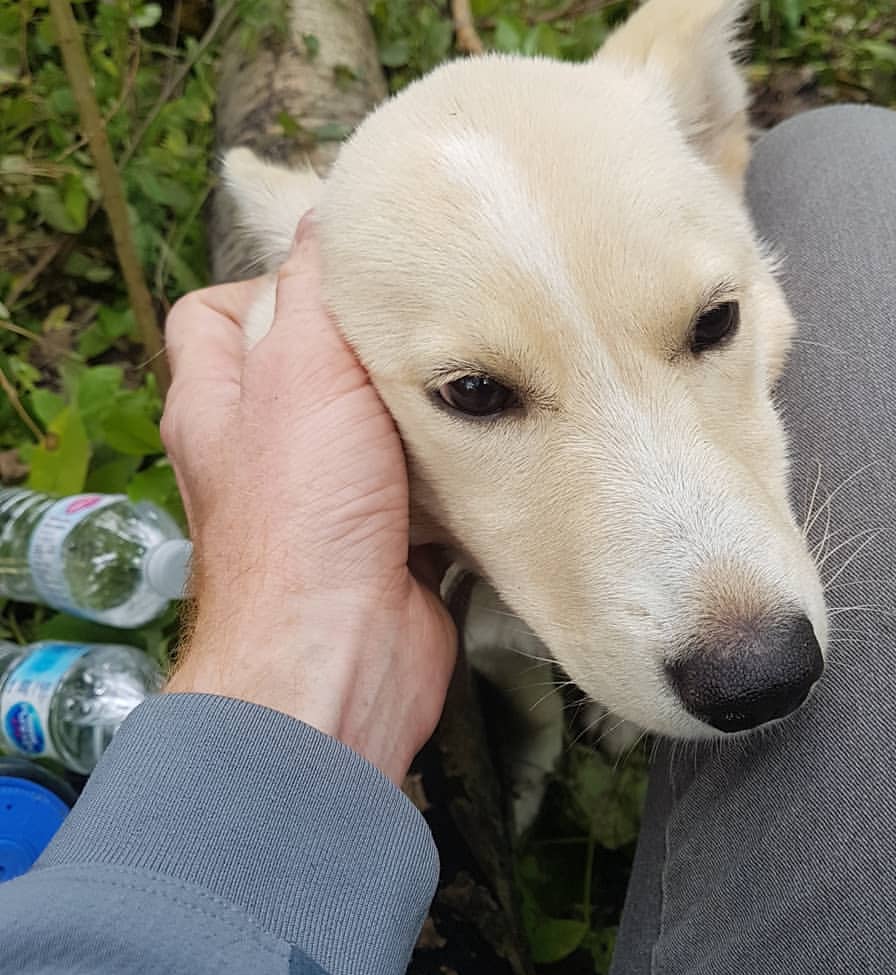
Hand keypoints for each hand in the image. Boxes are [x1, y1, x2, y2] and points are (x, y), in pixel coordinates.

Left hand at [162, 215, 456, 783]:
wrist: (343, 653)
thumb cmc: (305, 514)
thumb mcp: (302, 375)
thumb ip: (315, 293)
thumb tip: (328, 219)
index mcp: (220, 407)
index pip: (220, 318)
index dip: (270, 285)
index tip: (346, 278)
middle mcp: (266, 451)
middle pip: (310, 369)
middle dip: (369, 345)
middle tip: (431, 320)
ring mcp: (330, 500)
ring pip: (374, 428)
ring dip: (420, 407)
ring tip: (474, 368)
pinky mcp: (390, 539)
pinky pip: (421, 484)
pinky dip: (452, 465)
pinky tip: (495, 437)